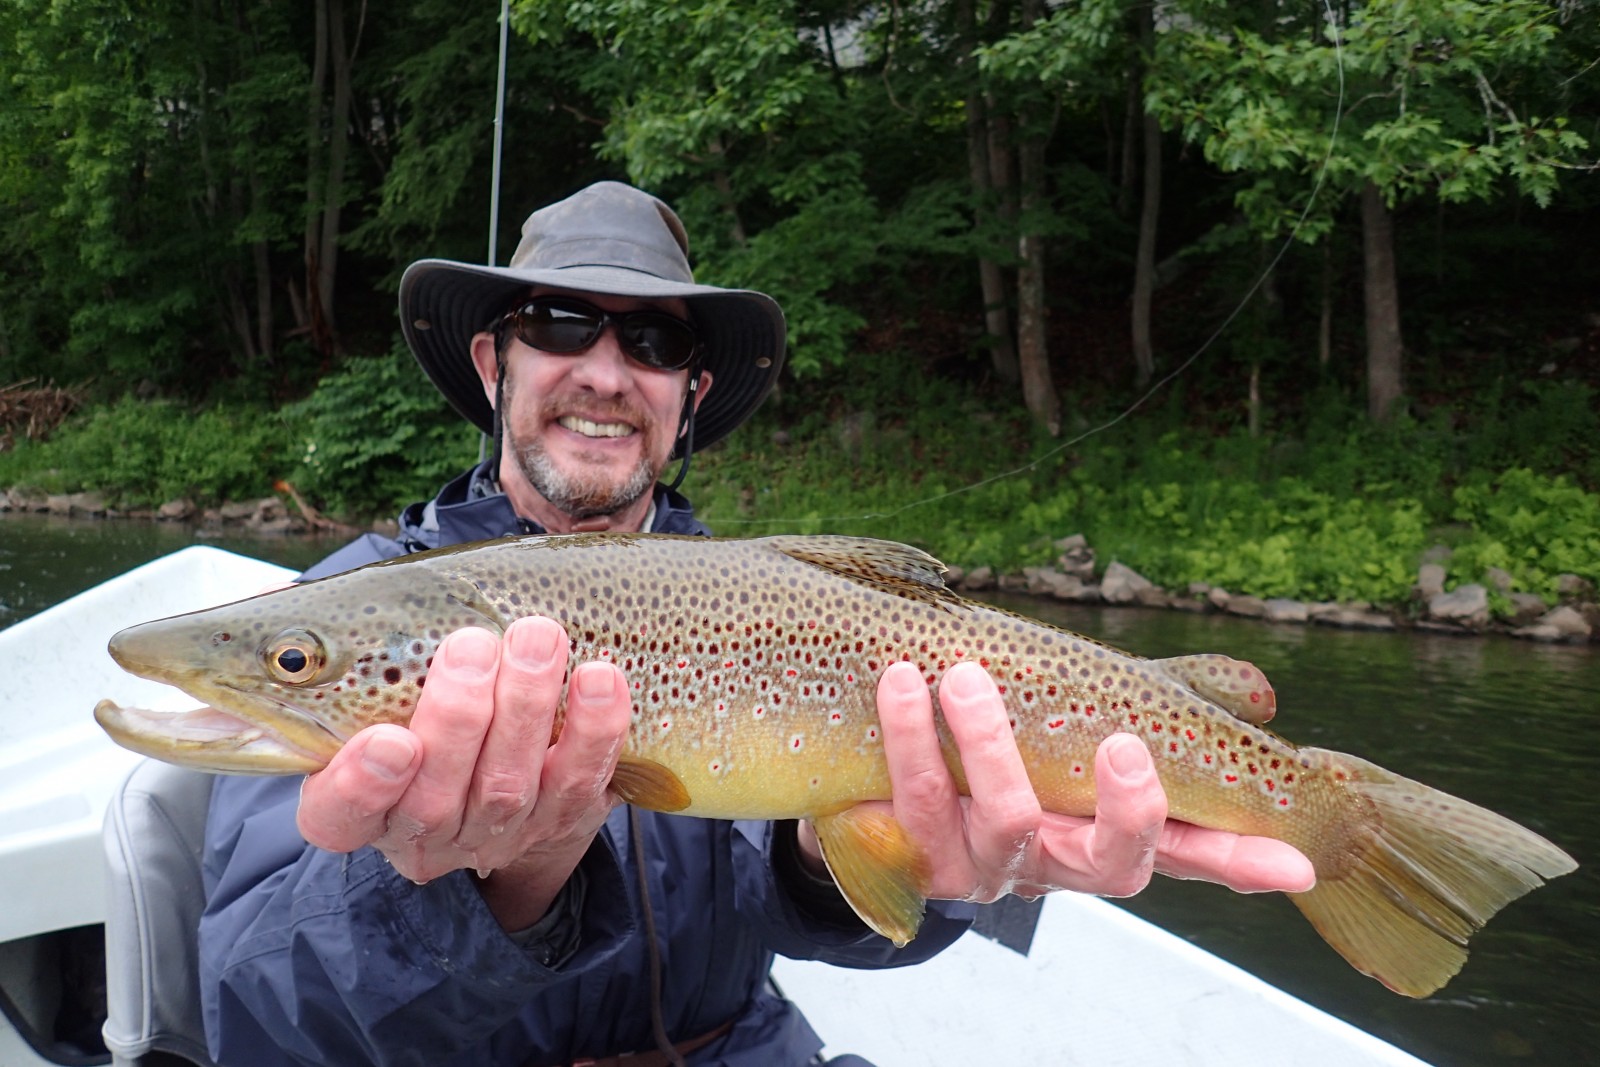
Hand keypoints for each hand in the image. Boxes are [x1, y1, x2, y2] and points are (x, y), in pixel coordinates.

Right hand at [295, 617, 632, 929]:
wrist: (506, 767)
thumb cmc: (417, 702)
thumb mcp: (360, 691)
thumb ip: (323, 661)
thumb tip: (258, 613)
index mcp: (359, 805)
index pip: (341, 816)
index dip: (361, 785)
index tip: (389, 739)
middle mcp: (424, 831)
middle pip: (434, 796)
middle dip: (458, 716)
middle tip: (471, 643)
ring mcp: (497, 831)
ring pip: (508, 785)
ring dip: (526, 705)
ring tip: (537, 635)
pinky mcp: (563, 815)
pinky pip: (582, 778)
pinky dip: (594, 728)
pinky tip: (599, 677)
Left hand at [801, 660, 1314, 902]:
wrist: (875, 777)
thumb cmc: (1004, 744)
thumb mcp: (1084, 716)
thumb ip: (1167, 700)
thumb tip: (1261, 695)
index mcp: (1105, 831)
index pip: (1188, 853)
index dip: (1238, 861)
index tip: (1294, 863)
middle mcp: (1057, 862)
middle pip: (1112, 864)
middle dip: (1127, 812)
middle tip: (1127, 747)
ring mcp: (989, 868)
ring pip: (1005, 822)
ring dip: (986, 746)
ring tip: (966, 677)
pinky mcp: (919, 859)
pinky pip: (917, 799)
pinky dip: (911, 736)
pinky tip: (903, 684)